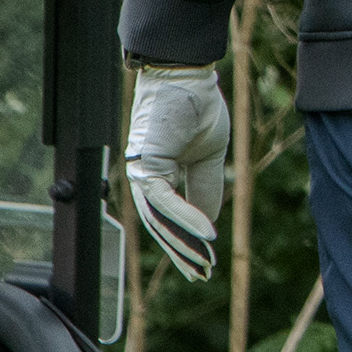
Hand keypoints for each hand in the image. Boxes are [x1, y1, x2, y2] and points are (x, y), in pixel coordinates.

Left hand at [125, 64, 229, 281]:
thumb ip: (205, 187)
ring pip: (160, 219)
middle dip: (182, 252)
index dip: (187, 241)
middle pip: (161, 226)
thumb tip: (208, 223)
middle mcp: (144, 178)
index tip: (205, 263)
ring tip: (205, 263)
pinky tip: (207, 234)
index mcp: (158, 175)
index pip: (170, 217)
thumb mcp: (209, 156)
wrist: (186, 76)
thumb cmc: (196, 107)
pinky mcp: (146, 165)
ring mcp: (142, 173)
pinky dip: (187, 218)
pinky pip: (166, 201)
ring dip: (184, 243)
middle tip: (201, 275)